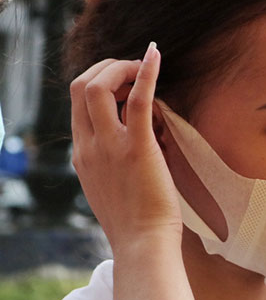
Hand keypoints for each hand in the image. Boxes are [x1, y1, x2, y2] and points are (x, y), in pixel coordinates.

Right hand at [71, 44, 182, 254]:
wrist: (143, 244)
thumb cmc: (137, 223)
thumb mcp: (113, 187)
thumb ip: (114, 162)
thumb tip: (138, 142)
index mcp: (82, 154)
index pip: (77, 105)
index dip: (98, 84)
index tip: (123, 84)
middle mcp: (89, 146)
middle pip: (80, 87)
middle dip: (104, 68)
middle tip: (131, 69)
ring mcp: (110, 146)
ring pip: (98, 87)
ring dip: (120, 67)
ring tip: (142, 65)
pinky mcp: (137, 148)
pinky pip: (138, 99)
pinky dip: (145, 72)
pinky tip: (154, 54)